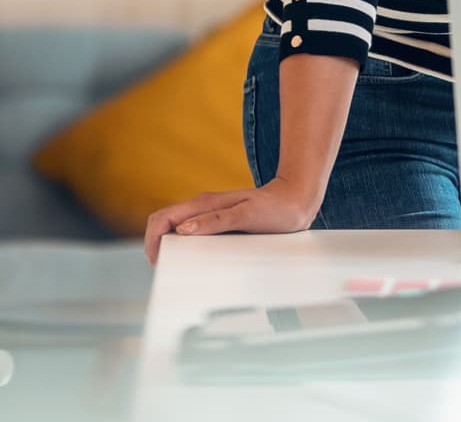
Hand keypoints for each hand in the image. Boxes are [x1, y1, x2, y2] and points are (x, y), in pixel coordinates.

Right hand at [143, 176, 323, 264]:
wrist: (298, 200)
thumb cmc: (277, 207)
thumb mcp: (248, 215)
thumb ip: (217, 220)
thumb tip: (183, 230)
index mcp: (204, 204)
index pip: (162, 218)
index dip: (152, 240)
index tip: (157, 261)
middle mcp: (203, 208)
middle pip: (165, 225)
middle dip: (157, 246)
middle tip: (166, 268)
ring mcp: (211, 215)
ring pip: (178, 230)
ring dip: (172, 248)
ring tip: (180, 268)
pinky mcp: (220, 222)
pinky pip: (195, 234)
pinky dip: (188, 247)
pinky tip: (197, 260)